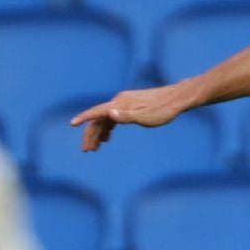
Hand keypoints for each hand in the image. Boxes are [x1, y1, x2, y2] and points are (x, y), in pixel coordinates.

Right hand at [71, 83, 193, 151]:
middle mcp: (119, 101)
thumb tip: (110, 114)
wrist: (178, 98)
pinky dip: (108, 128)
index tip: (72, 123)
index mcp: (120, 104)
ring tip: (95, 148)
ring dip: (98, 133)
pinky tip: (107, 138)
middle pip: (99, 118)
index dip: (84, 118)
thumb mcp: (147, 118)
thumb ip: (127, 117)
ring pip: (105, 118)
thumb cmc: (164, 110)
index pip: (97, 111)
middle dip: (91, 134)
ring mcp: (125, 102)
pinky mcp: (131, 105)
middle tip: (87, 151)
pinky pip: (113, 117)